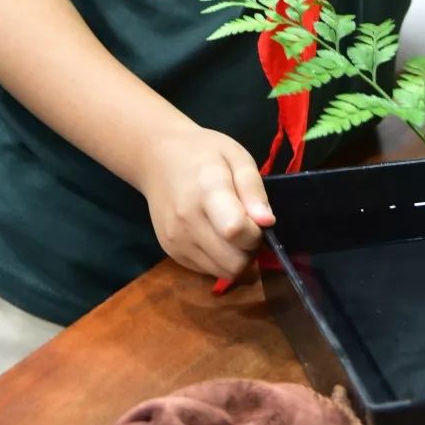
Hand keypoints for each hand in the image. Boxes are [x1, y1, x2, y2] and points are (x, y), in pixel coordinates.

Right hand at [141, 126, 275, 279]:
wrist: (157, 157)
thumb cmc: (202, 152)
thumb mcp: (236, 156)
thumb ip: (253, 188)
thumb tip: (267, 222)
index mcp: (206, 190)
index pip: (235, 230)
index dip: (256, 233)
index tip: (259, 220)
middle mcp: (187, 221)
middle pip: (233, 261)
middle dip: (250, 250)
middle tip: (249, 227)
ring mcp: (176, 240)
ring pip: (222, 272)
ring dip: (236, 258)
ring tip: (232, 231)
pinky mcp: (171, 252)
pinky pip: (208, 270)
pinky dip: (219, 259)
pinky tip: (215, 235)